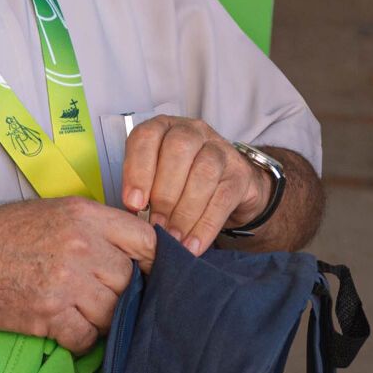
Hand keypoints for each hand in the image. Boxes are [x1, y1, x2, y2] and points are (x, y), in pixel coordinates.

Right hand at [0, 197, 157, 352]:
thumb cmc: (6, 234)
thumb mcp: (56, 212)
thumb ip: (97, 226)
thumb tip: (136, 251)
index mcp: (86, 216)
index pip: (145, 239)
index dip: (154, 260)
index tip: (149, 273)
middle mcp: (82, 246)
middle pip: (130, 280)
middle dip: (122, 293)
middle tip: (106, 297)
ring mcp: (66, 281)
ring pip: (112, 311)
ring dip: (103, 319)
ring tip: (85, 313)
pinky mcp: (49, 313)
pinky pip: (86, 336)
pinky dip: (82, 338)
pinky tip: (68, 328)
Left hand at [119, 116, 264, 253]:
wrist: (227, 189)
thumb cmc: (181, 182)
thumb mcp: (155, 178)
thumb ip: (143, 189)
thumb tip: (132, 216)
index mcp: (164, 128)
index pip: (148, 136)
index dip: (138, 170)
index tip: (133, 203)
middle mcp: (193, 132)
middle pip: (178, 151)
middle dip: (164, 193)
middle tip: (156, 225)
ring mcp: (221, 150)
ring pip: (204, 173)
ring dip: (185, 211)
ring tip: (173, 238)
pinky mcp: (240, 174)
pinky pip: (223, 198)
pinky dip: (206, 225)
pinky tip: (193, 244)